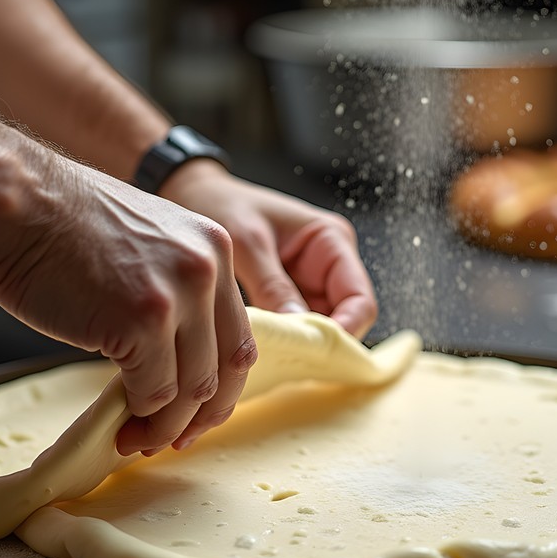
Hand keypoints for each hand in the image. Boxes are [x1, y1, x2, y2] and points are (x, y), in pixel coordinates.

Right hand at [0, 152, 256, 455]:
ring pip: (191, 387)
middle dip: (202, 414)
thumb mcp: (149, 242)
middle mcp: (208, 270)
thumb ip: (175, 291)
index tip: (199, 412)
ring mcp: (178, 296)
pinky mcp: (142, 322)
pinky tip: (120, 420)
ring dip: (166, 424)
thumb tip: (176, 358)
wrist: (16, 201)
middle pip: (225, 367)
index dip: (222, 385)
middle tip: (173, 439)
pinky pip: (153, 391)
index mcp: (215, 248)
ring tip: (137, 438)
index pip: (239, 336)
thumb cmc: (62, 223)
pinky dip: (139, 414)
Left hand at [161, 160, 378, 338]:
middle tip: (291, 361)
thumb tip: (297, 329)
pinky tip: (267, 349)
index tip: (314, 353)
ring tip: (276, 357)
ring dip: (305, 345)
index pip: (360, 300)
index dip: (346, 331)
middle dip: (324, 342)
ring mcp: (313, 283)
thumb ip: (272, 285)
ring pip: (324, 328)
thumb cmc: (223, 206)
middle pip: (347, 319)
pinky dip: (289, 341)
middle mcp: (331, 264)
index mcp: (332, 241)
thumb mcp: (246, 243)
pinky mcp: (292, 296)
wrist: (197, 196)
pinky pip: (300, 327)